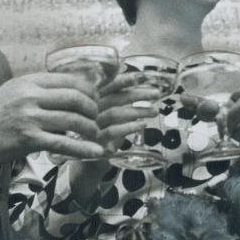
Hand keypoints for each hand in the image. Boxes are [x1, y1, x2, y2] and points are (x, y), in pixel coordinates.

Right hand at [0, 72, 104, 166]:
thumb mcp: (16, 90)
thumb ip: (40, 88)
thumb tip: (72, 89)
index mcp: (29, 81)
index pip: (69, 80)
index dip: (88, 90)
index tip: (95, 98)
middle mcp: (30, 97)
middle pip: (75, 98)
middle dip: (92, 109)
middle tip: (96, 117)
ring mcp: (30, 118)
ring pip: (73, 120)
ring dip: (90, 128)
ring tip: (94, 132)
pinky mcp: (29, 140)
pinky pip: (64, 143)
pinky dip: (83, 148)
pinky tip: (96, 151)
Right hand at [65, 72, 161, 199]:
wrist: (83, 162)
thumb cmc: (98, 135)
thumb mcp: (108, 115)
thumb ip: (118, 100)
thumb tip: (139, 85)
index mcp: (90, 99)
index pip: (107, 85)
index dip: (125, 79)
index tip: (142, 76)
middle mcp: (88, 110)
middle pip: (114, 97)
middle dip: (138, 93)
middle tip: (156, 93)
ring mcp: (90, 125)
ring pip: (116, 113)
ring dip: (138, 111)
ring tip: (154, 111)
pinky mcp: (94, 141)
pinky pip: (113, 131)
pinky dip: (129, 127)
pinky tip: (142, 125)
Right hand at [191, 72, 239, 148]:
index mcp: (224, 99)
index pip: (204, 100)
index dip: (192, 101)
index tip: (183, 98)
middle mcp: (225, 114)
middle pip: (208, 116)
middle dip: (205, 111)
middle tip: (209, 105)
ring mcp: (235, 126)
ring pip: (227, 123)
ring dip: (234, 113)